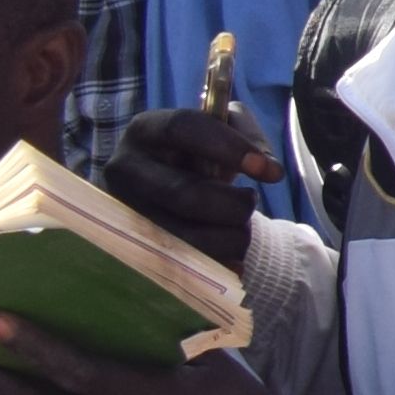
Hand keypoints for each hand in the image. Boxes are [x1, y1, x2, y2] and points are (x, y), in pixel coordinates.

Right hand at [99, 100, 275, 264]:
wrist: (169, 190)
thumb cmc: (199, 154)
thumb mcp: (222, 129)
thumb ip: (247, 133)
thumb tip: (268, 167)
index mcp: (145, 130)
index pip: (182, 128)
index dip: (229, 148)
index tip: (270, 171)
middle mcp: (124, 169)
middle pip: (182, 192)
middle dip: (232, 204)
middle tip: (251, 202)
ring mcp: (124, 213)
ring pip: (181, 235)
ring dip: (229, 237)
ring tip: (241, 230)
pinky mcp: (133, 247)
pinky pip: (179, 264)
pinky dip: (218, 265)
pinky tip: (236, 261)